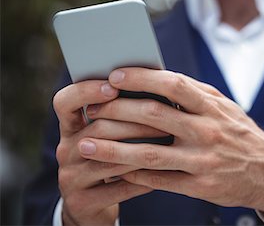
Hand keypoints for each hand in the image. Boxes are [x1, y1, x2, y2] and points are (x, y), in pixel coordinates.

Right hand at [53, 80, 164, 224]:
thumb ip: (120, 115)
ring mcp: (70, 179)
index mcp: (70, 128)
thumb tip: (154, 88)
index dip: (86, 91)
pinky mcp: (82, 203)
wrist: (91, 205)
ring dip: (143, 150)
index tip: (113, 86)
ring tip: (170, 142)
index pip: (65, 102)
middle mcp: (65, 150)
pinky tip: (164, 171)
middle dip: (135, 121)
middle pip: (98, 129)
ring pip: (110, 160)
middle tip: (165, 116)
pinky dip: (144, 179)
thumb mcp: (107, 135)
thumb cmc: (109, 158)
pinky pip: (119, 189)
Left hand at [79, 68, 263, 220]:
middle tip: (92, 109)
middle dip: (117, 110)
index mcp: (213, 106)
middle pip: (154, 116)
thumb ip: (195, 93)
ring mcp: (203, 160)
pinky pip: (160, 180)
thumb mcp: (225, 106)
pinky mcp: (201, 186)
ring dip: (113, 150)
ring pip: (150, 154)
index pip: (173, 84)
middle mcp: (207, 131)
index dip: (141, 78)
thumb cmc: (239, 133)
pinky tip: (115, 170)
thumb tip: (157, 77)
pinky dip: (134, 175)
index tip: (114, 75)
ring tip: (86, 146)